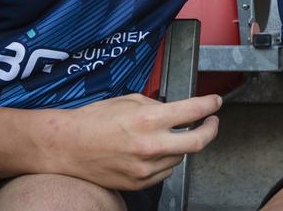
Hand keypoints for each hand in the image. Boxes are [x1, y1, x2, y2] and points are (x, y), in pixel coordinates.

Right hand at [52, 93, 221, 190]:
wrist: (66, 147)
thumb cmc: (93, 121)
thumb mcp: (128, 101)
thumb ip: (157, 106)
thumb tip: (177, 110)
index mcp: (148, 120)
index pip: (193, 111)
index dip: (210, 105)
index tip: (215, 102)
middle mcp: (150, 146)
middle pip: (198, 142)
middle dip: (211, 129)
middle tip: (212, 122)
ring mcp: (145, 168)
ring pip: (180, 158)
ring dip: (181, 146)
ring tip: (169, 136)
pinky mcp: (138, 182)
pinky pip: (164, 172)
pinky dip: (166, 161)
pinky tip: (155, 152)